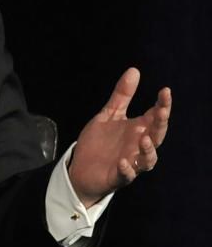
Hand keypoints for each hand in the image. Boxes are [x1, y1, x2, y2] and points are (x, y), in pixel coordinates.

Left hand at [68, 67, 170, 206]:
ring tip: (143, 138)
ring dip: (148, 150)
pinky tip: (123, 161)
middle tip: (162, 111)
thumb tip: (134, 70)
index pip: (155, 116)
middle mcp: (138, 146)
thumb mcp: (108, 115)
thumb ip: (122, 96)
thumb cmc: (99, 142)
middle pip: (157, 136)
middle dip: (161, 124)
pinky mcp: (118, 176)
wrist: (80, 167)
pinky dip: (127, 169)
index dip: (162, 104)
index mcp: (138, 130)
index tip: (165, 91)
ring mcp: (131, 162)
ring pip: (148, 160)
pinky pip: (127, 175)